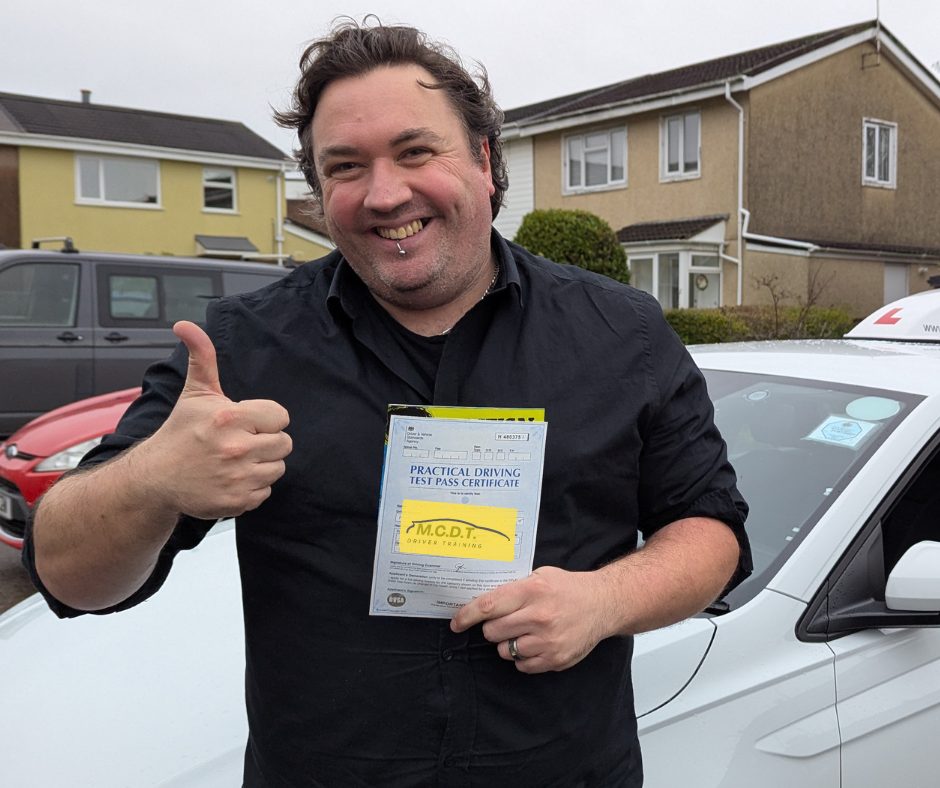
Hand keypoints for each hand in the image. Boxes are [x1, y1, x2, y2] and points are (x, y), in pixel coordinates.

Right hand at [138, 321, 291, 518]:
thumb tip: (186, 325)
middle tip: (241, 442)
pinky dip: (252, 487)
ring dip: (262, 465)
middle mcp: (236, 448)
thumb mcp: (195, 392)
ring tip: (236, 460)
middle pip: (284, 443)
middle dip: (266, 442)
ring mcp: (237, 477)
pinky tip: (231, 479)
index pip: (280, 417)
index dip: (266, 419)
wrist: (155, 477)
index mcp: (229, 418)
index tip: (246, 423)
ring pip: (278, 468)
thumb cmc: (180, 433)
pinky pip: (266, 492)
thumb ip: (202, 357)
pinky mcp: (237, 502)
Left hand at [450, 566, 611, 673]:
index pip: (489, 606)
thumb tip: (482, 602)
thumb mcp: (540, 576)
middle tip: (505, 621)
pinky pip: (522, 665)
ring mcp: (548, 641)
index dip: (467, 615)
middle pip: (493, 632)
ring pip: (505, 651)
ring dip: (507, 643)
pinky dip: (522, 657)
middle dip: (492, 628)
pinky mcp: (555, 659)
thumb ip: (513, 588)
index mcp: (532, 591)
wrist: (602, 604)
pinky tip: (535, 643)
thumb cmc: (568, 589)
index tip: (456, 622)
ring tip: (523, 631)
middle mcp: (539, 617)